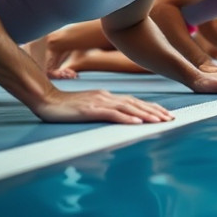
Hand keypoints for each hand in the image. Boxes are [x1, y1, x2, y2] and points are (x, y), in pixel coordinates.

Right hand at [34, 89, 173, 123]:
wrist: (46, 99)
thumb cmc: (66, 105)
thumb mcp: (90, 106)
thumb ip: (104, 109)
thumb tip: (120, 116)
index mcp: (108, 95)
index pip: (135, 101)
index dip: (151, 107)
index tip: (165, 114)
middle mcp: (107, 96)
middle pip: (136, 103)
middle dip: (155, 111)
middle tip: (170, 119)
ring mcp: (99, 102)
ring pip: (128, 107)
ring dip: (145, 114)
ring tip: (159, 121)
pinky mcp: (90, 110)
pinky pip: (112, 114)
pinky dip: (126, 118)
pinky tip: (137, 122)